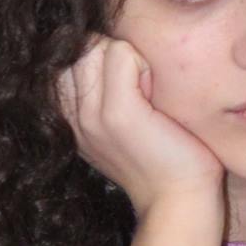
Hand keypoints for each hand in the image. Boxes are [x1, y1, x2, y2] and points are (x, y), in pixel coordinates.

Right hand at [54, 34, 225, 215]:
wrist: (179, 200)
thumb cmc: (163, 157)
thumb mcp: (122, 121)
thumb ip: (105, 88)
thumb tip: (108, 45)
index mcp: (70, 118)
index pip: (66, 55)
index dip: (100, 57)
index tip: (127, 89)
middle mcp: (72, 116)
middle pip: (79, 46)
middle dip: (112, 53)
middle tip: (141, 90)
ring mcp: (90, 115)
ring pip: (96, 45)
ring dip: (129, 57)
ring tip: (146, 94)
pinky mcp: (117, 113)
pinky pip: (121, 52)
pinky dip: (143, 64)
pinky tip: (154, 97)